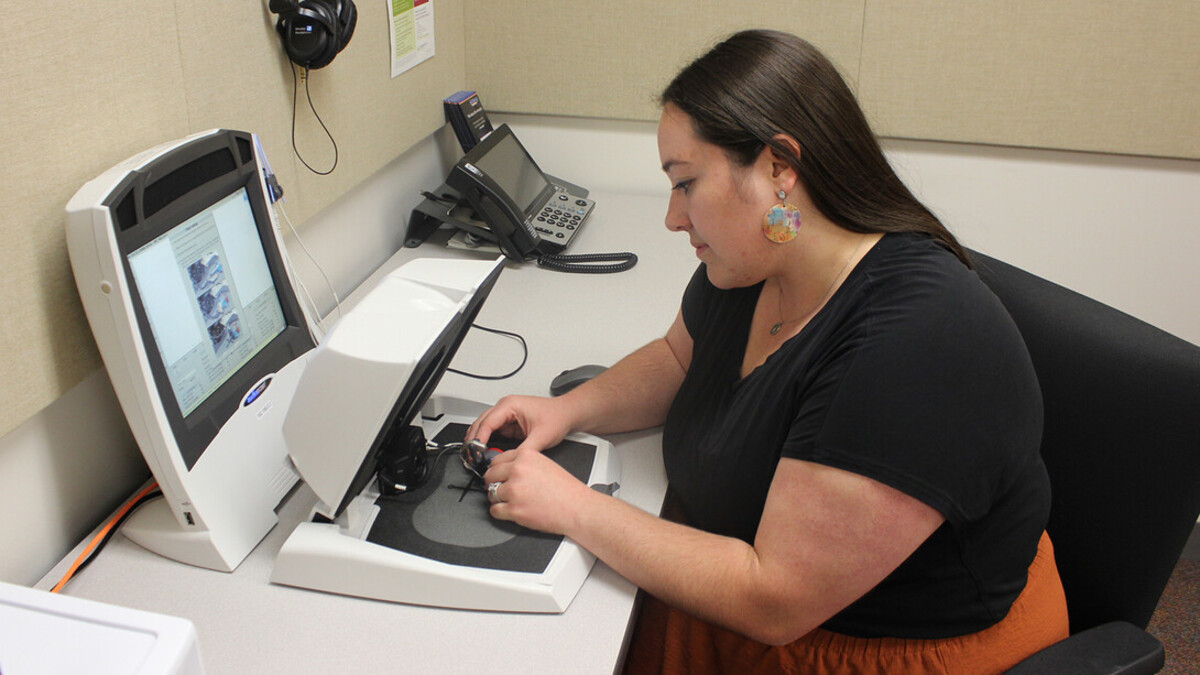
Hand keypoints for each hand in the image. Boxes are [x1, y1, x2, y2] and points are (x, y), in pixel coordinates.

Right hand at [465, 394, 573, 451]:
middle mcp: (506, 407)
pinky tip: (483, 452)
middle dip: (473, 439)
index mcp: (510, 405)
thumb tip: (512, 461)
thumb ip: (525, 450)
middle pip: (481, 423)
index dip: (479, 438)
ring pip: (485, 427)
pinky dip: (487, 441)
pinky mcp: (509, 422)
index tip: (474, 451)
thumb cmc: (557, 417)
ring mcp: (506, 414)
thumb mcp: (541, 436)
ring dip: (478, 440)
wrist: (567, 414)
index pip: (487, 422)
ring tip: (473, 455)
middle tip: (469, 456)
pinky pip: (493, 431)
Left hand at [482, 447, 596, 534]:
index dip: (497, 470)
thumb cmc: (566, 490)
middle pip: (490, 475)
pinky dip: (500, 512)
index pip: (497, 460)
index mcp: (526, 456)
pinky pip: (494, 510)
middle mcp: (518, 470)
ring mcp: (514, 490)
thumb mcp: (544, 464)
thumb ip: (523, 463)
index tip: (498, 475)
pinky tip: (512, 510)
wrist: (577, 508)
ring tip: (511, 500)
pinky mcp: (514, 510)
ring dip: (497, 498)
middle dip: (493, 483)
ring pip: (491, 493)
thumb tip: (505, 469)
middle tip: (501, 488)